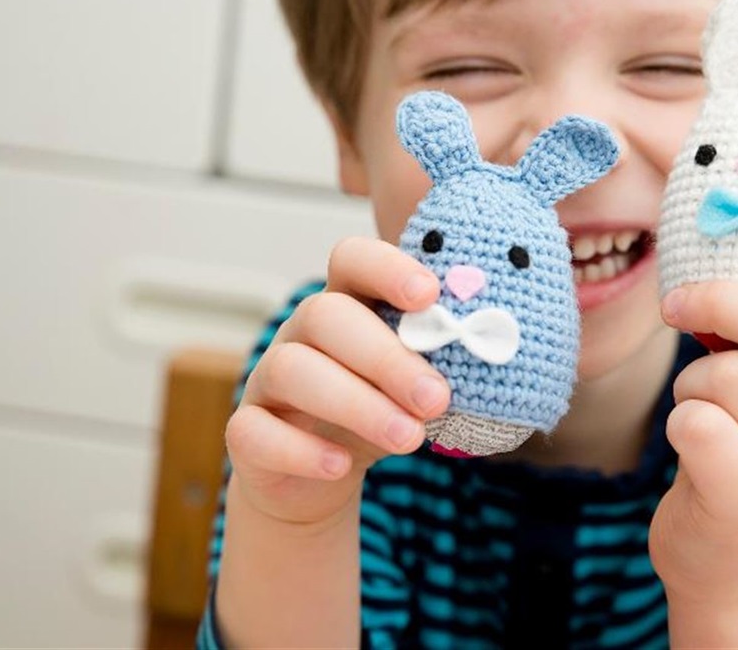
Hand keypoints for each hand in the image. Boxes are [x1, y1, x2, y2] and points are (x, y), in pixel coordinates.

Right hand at [224, 237, 449, 527]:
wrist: (322, 477)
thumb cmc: (380, 412)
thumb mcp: (412, 385)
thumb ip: (441, 362)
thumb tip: (491, 349)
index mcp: (348, 305)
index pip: (352, 259)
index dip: (387, 268)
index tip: (430, 295)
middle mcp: (302, 333)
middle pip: (326, 315)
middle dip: (387, 357)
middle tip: (436, 398)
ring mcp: (267, 380)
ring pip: (293, 370)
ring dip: (356, 404)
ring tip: (410, 439)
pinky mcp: (246, 432)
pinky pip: (255, 431)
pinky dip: (301, 449)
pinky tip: (342, 466)